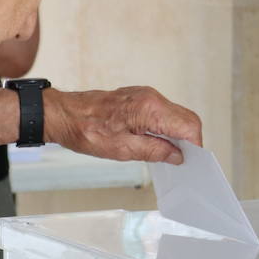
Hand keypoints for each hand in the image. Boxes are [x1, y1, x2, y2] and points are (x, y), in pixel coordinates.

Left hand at [44, 86, 202, 163]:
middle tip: (180, 161)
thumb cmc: (87, 131)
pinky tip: (155, 142)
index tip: (190, 162)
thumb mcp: (123, 150)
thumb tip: (177, 156)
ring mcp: (146, 96)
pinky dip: (165, 128)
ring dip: (176, 135)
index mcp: (150, 109)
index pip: (188, 126)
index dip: (194, 146)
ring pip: (176, 115)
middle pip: (186, 119)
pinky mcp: (139, 99)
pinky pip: (163, 113)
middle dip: (188, 141)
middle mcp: (152, 98)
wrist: (65, 115)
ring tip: (166, 154)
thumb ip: (155, 151)